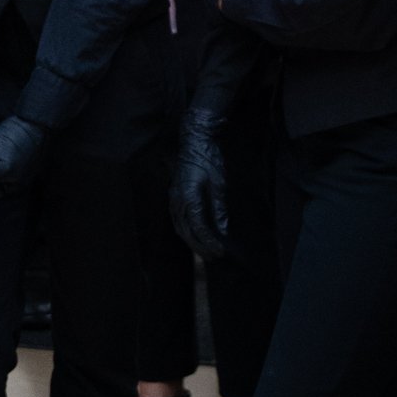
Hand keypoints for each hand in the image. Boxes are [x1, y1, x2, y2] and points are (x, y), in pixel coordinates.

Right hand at [171, 107, 228, 261]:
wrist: (194, 140)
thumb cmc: (209, 158)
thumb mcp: (219, 183)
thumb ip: (219, 208)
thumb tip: (223, 230)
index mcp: (189, 195)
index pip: (198, 226)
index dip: (209, 241)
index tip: (220, 250)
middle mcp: (177, 199)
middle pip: (185, 231)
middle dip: (200, 246)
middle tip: (215, 256)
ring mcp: (173, 197)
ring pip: (179, 227)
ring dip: (192, 241)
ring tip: (206, 251)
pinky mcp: (174, 195)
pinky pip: (177, 219)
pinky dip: (186, 231)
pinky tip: (195, 236)